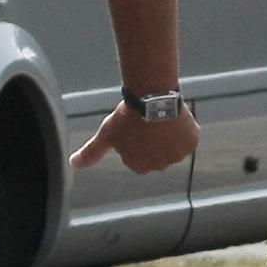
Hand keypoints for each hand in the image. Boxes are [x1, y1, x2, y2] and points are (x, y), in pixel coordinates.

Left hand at [73, 101, 198, 174]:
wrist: (152, 99)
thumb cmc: (127, 118)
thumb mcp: (106, 135)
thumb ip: (91, 152)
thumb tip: (74, 163)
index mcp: (139, 166)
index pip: (137, 157)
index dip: (135, 142)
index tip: (134, 130)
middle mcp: (160, 166)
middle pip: (156, 154)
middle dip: (152, 141)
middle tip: (146, 124)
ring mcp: (178, 155)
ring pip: (173, 146)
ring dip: (168, 136)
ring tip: (159, 120)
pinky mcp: (192, 143)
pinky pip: (188, 138)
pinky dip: (182, 130)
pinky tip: (172, 119)